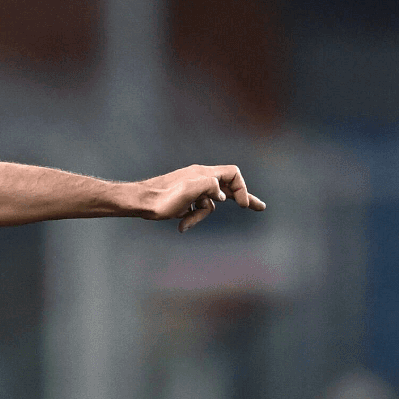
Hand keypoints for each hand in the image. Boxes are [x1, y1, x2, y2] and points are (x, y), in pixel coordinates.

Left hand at [135, 164, 264, 231]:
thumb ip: (210, 186)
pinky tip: (181, 225)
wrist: (139, 202)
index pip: (232, 175)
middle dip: (242, 198)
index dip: (241, 189)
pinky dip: (191, 218)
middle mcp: (199, 178)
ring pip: (208, 204)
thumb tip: (221, 194)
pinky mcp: (183, 200)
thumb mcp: (189, 190)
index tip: (241, 205)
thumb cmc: (162, 198)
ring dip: (200, 216)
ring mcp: (191, 189)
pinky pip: (196, 209)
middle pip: (227, 188)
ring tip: (185, 223)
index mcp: (203, 174)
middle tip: (260, 207)